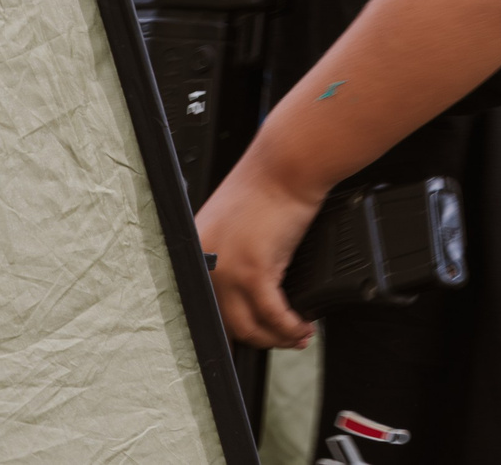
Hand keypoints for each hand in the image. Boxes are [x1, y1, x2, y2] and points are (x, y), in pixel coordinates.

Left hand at [198, 152, 326, 348]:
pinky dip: (289, 326)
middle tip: (283, 338)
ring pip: (249, 325)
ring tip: (299, 335)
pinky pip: (273, 313)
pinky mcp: (255, 270)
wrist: (289, 163)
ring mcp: (227, 270)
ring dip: (277, 337)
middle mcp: (206, 263)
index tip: (255, 332)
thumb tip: (252, 280)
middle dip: (260, 338)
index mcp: (198, 250)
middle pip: (228, 321)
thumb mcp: (240, 219)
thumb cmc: (271, 180)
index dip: (232, 324)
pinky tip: (303, 325)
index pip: (207, 303)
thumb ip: (234, 250)